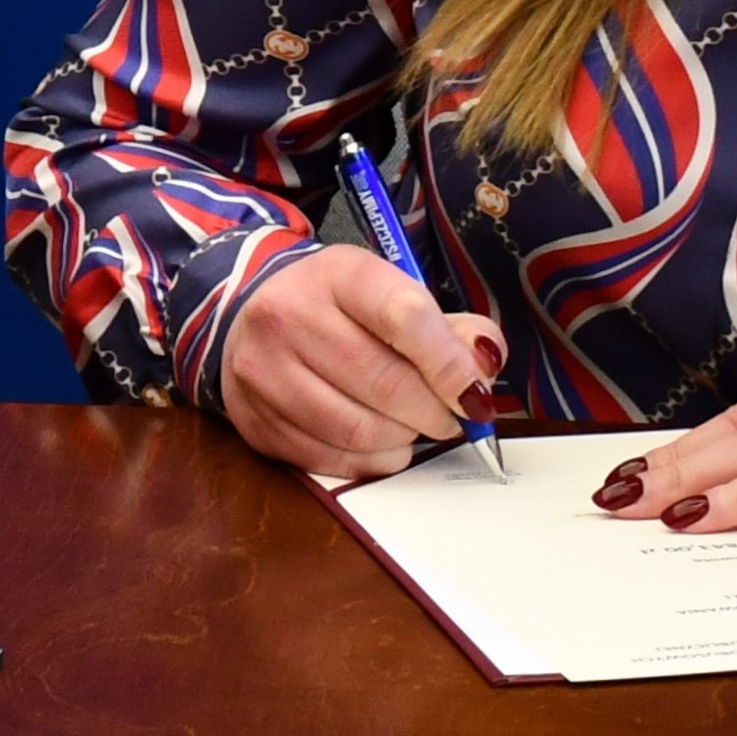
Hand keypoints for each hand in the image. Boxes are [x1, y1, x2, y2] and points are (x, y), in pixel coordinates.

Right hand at [215, 245, 506, 480]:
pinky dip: (371, 462)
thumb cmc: (338, 307)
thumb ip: (448, 328)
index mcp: (336, 273)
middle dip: (434, 412)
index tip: (475, 393)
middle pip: (383, 382)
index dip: (450, 364)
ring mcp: (263, 372)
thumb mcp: (390, 292)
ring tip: (413, 427)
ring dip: (403, 440)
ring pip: (357, 430)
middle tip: (451, 418)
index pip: (404, 317)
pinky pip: (330, 460)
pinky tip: (382, 444)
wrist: (252, 314)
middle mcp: (288, 315)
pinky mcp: (255, 421)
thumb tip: (483, 365)